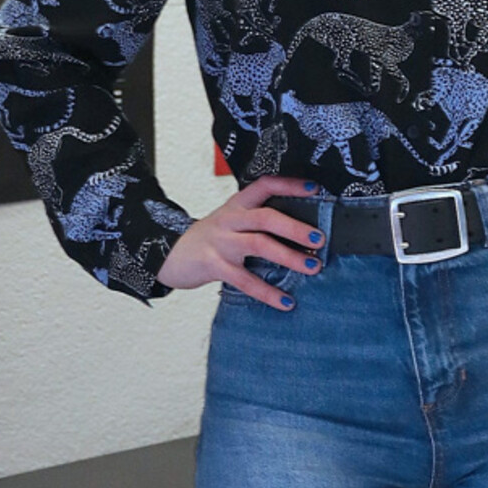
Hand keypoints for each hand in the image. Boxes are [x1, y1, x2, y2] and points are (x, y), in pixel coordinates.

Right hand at [159, 177, 324, 307]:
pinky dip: (268, 292)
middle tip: (319, 239)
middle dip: (295, 228)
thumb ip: (256, 222)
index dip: (289, 185)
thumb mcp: (230, 222)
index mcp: (237, 205)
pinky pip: (245, 280)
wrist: (168, 254)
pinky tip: (286, 302)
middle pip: (266, 218)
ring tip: (312, 266)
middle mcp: (230, 219)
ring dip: (289, 256)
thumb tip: (301, 232)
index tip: (315, 188)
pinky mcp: (214, 265)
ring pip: (259, 245)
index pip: (265, 186)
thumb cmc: (208, 239)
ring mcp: (221, 242)